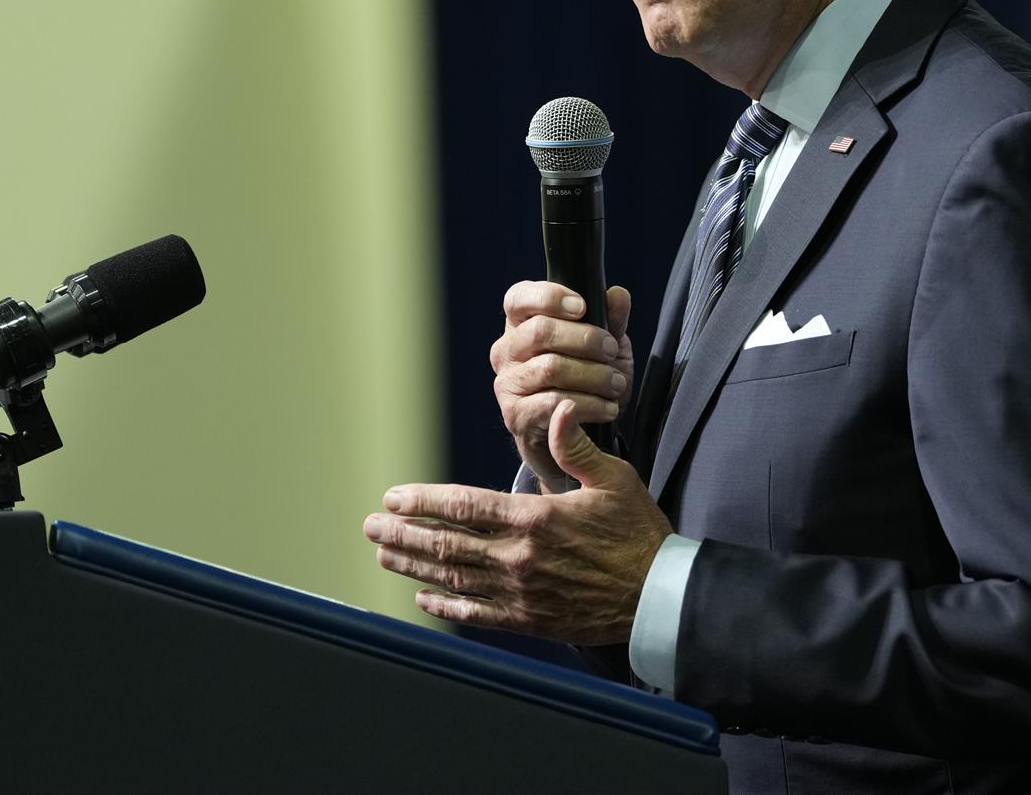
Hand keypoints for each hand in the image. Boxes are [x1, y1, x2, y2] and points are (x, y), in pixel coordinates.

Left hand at [365, 400, 671, 645]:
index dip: (423, 501)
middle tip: (370, 525)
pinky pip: (477, 613)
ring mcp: (522, 593)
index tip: (393, 496)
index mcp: (536, 519)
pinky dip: (445, 605)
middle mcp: (521, 557)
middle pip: (447, 545)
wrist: (660, 596)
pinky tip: (422, 597)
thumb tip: (558, 408)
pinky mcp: (530, 621)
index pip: (464, 507)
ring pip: (454, 578)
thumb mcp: (614, 480)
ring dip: (413, 565)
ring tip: (383, 552)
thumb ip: (576, 447)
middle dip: (403, 533)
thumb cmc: (638, 533)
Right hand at [491, 281, 632, 490]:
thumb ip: (611, 320)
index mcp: (521, 323)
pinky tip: (607, 407)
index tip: (582, 307)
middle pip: (540, 331)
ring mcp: (507, 383)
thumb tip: (618, 294)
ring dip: (593, 375)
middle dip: (585, 339)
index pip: (519, 297)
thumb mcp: (605, 348)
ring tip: (616, 384)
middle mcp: (506, 350)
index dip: (549, 297)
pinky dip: (588, 405)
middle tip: (611, 351)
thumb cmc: (585, 381)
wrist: (574, 435)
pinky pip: (552, 402)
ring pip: (550, 368)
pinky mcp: (514, 414)